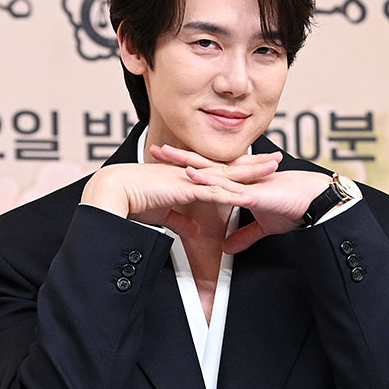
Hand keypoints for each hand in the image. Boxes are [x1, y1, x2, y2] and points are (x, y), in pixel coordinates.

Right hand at [79, 147, 280, 237]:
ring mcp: (188, 179)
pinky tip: (247, 192)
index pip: (220, 172)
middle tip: (276, 158)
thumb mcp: (163, 216)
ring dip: (250, 172)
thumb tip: (194, 230)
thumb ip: (180, 221)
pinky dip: (230, 191)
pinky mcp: (182, 188)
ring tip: (272, 168)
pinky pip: (211, 191)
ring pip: (226, 174)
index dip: (241, 169)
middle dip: (254, 164)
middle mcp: (191, 174)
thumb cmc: (131, 203)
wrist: (112, 194)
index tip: (259, 166)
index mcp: (187, 178)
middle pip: (230, 168)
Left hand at [151, 144, 331, 252]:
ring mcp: (245, 184)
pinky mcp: (252, 194)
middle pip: (204, 166)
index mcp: (242, 184)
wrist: (314, 205)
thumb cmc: (295, 209)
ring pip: (211, 172)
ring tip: (165, 156)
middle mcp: (240, 180)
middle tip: (156, 150)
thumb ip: (244, 236)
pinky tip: (193, 176)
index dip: (189, 167)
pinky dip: (209, 182)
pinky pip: (226, 188)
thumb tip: (228, 248)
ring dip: (187, 164)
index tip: (168, 164)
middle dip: (180, 158)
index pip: (210, 173)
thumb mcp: (264, 227)